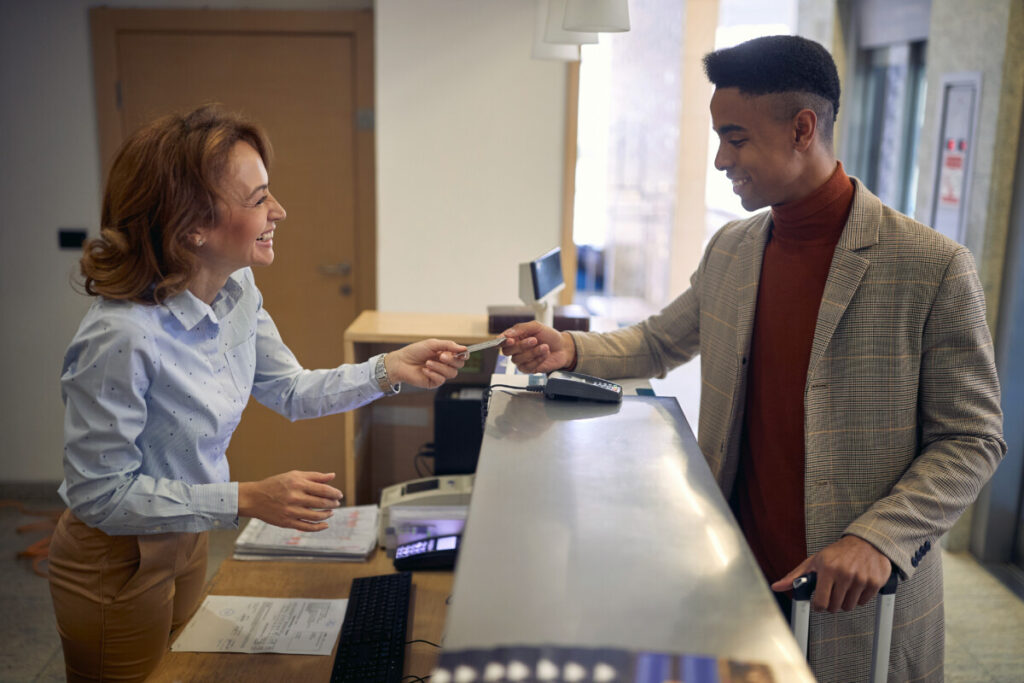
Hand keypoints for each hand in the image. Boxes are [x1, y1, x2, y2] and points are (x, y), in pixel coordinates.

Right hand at [238, 470, 342, 531]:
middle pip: (321, 502)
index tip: (340, 495)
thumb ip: (314, 476)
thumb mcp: (294, 475)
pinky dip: (319, 527)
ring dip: (327, 514)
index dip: (334, 493)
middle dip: (332, 503)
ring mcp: (291, 511)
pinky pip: (307, 527)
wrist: (254, 498)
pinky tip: (325, 524)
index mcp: (297, 484)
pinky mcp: (287, 522)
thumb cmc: (276, 484)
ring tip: (331, 512)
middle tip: (337, 503)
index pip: (323, 489)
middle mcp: (294, 497)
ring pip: (316, 516)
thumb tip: (332, 476)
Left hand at [386, 339, 466, 388]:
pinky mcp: (434, 382)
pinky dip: (433, 374)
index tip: (461, 353)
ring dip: (440, 367)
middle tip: (440, 356)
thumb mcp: (432, 344)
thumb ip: (449, 345)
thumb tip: (464, 348)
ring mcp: (440, 374)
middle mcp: (445, 364)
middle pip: (459, 365)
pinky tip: (424, 370)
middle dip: (451, 360)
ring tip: (427, 363)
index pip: (462, 356)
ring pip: (452, 373)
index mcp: (446, 354)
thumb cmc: (415, 351)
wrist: (401, 362)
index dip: (464, 355)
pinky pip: (441, 380)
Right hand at [500, 321, 574, 373]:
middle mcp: (516, 349)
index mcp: (515, 337)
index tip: (510, 340)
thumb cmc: (549, 336)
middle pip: (507, 351)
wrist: (563, 347)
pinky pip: (527, 367)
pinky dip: (537, 360)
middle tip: (534, 340)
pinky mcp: (529, 368)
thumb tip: (507, 334)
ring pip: (517, 359)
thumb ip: (520, 328)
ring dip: (532, 353)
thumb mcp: (536, 326)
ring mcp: (522, 360)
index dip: (502, 342)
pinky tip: (545, 354)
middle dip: (521, 346)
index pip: (501, 341)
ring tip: (544, 347)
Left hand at [771, 535, 891, 611]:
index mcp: (827, 569)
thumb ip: (795, 576)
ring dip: (845, 601)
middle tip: (832, 593)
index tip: (819, 603)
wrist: (866, 542)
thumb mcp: (814, 562)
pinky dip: (859, 598)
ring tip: (844, 587)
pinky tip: (856, 585)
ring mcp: (861, 579)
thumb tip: (776, 587)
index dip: (819, 606)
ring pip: (850, 606)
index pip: (821, 602)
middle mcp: (845, 574)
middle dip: (831, 604)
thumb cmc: (837, 553)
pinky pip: (864, 602)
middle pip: (835, 607)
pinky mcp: (875, 582)